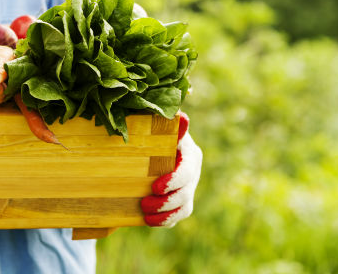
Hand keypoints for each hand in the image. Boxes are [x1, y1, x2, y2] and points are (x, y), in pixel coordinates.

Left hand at [141, 112, 202, 226]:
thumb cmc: (152, 134)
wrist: (148, 149)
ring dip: (165, 213)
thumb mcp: (158, 128)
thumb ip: (167, 124)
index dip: (173, 180)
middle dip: (166, 201)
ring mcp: (189, 186)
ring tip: (146, 214)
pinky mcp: (183, 200)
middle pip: (186, 191)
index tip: (155, 187)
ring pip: (185, 206)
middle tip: (144, 203)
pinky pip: (179, 215)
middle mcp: (193, 170)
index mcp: (189, 152)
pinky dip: (165, 220)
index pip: (186, 169)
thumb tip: (182, 116)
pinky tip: (149, 220)